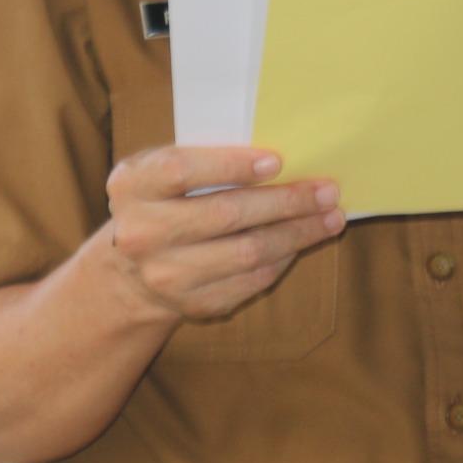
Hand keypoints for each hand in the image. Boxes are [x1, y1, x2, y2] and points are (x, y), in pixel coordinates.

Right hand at [102, 146, 342, 324]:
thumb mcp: (163, 171)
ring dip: (298, 234)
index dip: (231, 165)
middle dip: (286, 201)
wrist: (131, 271)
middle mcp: (141, 234)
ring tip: (330, 218)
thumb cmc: (164, 202)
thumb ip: (205, 158)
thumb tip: (283, 159)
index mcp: (132, 186)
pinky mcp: (192, 304)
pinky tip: (302, 242)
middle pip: (226, 215)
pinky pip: (251, 280)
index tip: (278, 162)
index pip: (181, 171)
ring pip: (247, 253)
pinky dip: (284, 258)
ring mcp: (165, 276)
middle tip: (327, 191)